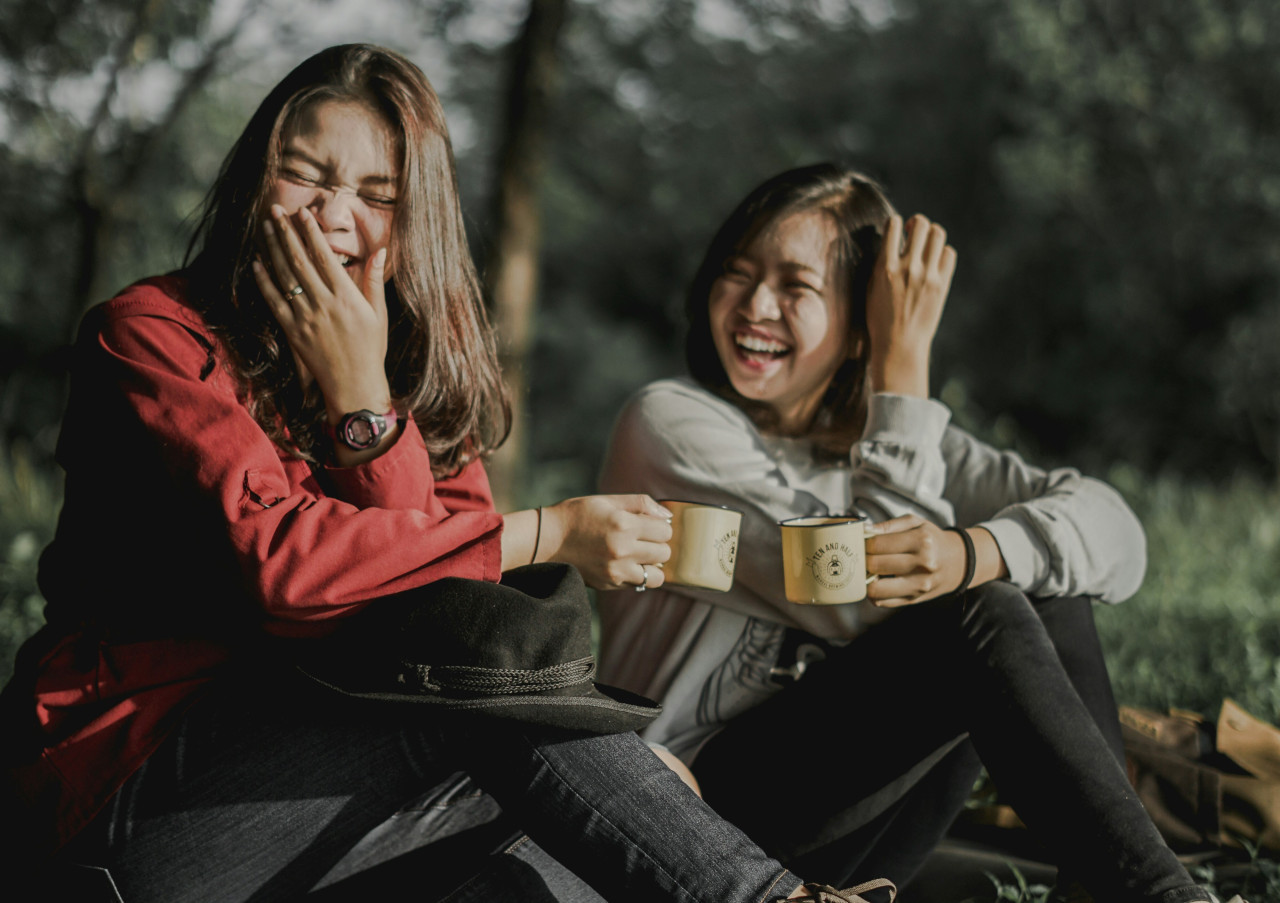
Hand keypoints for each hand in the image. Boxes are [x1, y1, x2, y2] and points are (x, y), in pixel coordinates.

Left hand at [252, 204, 390, 417]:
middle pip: (299, 260)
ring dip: (273, 249)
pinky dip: (264, 281)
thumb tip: (380, 251)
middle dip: (286, 232)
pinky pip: (274, 302)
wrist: (354, 386)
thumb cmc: (371, 349)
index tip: (302, 214)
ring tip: (266, 228)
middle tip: (275, 210)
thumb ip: (374, 281)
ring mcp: (305, 318)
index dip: (311, 233)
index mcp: (347, 297)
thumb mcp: (379, 314)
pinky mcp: (293, 332)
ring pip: (284, 276)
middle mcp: (324, 304)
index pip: (324, 256)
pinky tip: (257, 264)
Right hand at [539, 495, 672, 590]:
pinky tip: (624, 563)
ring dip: (652, 565)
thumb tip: (667, 516)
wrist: (547, 540)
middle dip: (657, 544)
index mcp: (623, 525)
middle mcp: (622, 550)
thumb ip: (641, 504)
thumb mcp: (607, 500)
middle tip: (642, 538)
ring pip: (656, 576)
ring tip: (638, 555)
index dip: (659, 526)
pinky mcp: (609, 584)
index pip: (665, 531)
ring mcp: (615, 571)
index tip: (648, 524)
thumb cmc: (577, 515)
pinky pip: (637, 584)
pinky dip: (636, 575)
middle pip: (664, 553)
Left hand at [863, 514, 966, 607]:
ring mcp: (919, 585)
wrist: (957, 562)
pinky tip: (878, 581)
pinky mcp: (914, 599)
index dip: (864, 543)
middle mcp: (923, 564)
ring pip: (876, 589)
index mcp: (922, 541)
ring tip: (869, 570)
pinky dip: (874, 593)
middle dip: (863, 560)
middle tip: (863, 556)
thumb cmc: (932, 539)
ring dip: (866, 580)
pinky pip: (882, 602)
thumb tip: (864, 530)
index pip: (878, 544)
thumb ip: (889, 525)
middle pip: (875, 565)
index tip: (864, 542)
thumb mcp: (916, 523)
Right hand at [865, 213, 956, 396]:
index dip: (895, 222)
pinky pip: (949, 254)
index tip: (896, 228)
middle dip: (917, 223)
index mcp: (885, 267)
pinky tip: (935, 261)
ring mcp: (927, 276)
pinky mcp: (941, 285)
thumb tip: (891, 244)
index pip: (893, 226)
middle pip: (921, 224)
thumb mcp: (871, 290)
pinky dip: (943, 253)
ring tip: (926, 244)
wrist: (900, 345)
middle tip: (914, 232)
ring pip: (938, 234)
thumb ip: (881, 264)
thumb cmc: (880, 320)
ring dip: (931, 234)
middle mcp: (908, 268)